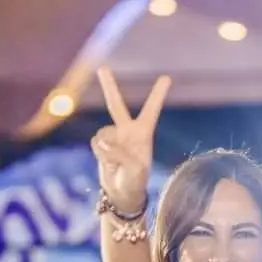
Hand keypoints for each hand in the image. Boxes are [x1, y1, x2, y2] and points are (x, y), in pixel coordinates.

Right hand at [91, 67, 170, 209]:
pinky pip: (95, 143)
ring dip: (107, 151)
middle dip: (109, 85)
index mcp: (143, 133)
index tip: (166, 77)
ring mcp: (113, 137)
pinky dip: (100, 154)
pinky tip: (108, 164)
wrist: (122, 194)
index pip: (151, 110)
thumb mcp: (134, 169)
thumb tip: (100, 142)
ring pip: (102, 135)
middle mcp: (127, 130)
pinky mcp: (100, 145)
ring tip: (117, 165)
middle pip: (115, 105)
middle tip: (102, 67)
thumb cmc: (135, 181)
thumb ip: (118, 153)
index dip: (157, 94)